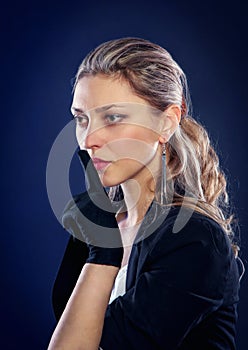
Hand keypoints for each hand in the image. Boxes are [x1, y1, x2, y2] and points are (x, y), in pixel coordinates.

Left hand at [62, 150, 122, 266]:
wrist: (109, 248)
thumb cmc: (107, 235)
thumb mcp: (103, 218)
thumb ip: (92, 209)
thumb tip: (77, 210)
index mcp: (101, 197)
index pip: (92, 177)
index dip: (86, 163)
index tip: (81, 151)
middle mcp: (94, 196)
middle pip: (75, 204)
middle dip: (77, 216)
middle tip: (92, 226)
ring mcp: (86, 202)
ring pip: (70, 212)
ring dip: (74, 222)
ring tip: (89, 229)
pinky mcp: (78, 210)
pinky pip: (67, 218)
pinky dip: (71, 227)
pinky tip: (82, 230)